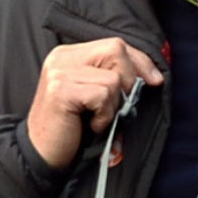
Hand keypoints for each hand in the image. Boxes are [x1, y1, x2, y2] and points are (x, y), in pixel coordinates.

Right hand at [24, 38, 162, 170]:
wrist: (42, 153)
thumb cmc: (73, 126)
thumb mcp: (94, 95)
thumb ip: (112, 76)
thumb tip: (152, 75)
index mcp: (70, 54)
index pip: (114, 44)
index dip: (139, 61)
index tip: (155, 80)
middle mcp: (62, 57)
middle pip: (115, 50)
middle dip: (128, 79)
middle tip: (116, 105)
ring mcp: (59, 72)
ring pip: (112, 79)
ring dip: (112, 106)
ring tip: (95, 119)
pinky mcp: (60, 90)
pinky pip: (102, 95)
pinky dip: (103, 116)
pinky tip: (89, 125)